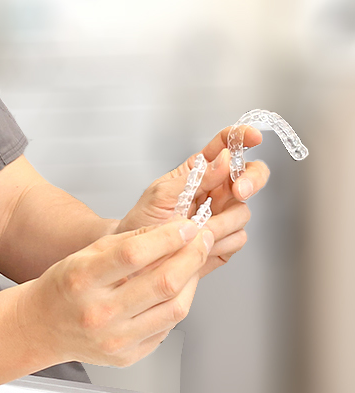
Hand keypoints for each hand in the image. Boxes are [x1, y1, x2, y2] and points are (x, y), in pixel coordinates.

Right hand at [19, 219, 213, 367]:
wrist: (43, 327)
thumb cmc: (64, 288)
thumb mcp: (85, 254)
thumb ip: (126, 242)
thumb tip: (169, 231)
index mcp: (83, 279)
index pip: (134, 254)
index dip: (168, 238)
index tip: (187, 227)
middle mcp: (99, 312)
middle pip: (162, 283)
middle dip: (192, 256)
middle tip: (201, 240)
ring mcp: (115, 338)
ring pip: (174, 308)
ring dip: (192, 281)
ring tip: (192, 264)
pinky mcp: (128, 356)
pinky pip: (166, 328)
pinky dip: (177, 304)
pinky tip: (175, 290)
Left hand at [118, 127, 270, 276]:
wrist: (140, 256)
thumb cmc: (144, 220)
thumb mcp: (161, 194)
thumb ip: (193, 177)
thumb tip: (222, 159)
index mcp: (198, 172)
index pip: (224, 147)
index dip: (241, 137)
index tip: (253, 136)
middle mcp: (216, 190)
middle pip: (250, 175)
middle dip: (251, 180)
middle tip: (239, 190)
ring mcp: (224, 214)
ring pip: (243, 211)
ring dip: (222, 222)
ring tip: (195, 228)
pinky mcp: (227, 239)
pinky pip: (238, 237)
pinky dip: (221, 242)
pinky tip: (201, 243)